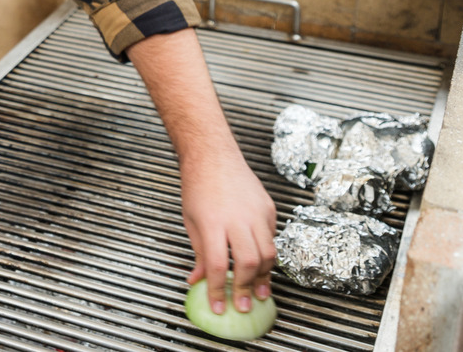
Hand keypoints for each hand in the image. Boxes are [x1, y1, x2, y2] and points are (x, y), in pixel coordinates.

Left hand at [182, 149, 276, 314]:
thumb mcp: (191, 221)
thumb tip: (198, 281)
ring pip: (268, 253)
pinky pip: (271, 238)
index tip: (218, 306)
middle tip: (242, 305)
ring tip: (257, 292)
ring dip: (263, 276)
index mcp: (212, 222)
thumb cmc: (198, 187)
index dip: (218, 290)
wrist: (213, 155)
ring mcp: (256, 212)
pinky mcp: (268, 208)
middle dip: (246, 288)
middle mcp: (237, 218)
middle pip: (248, 261)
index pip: (217, 264)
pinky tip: (261, 264)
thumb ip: (199, 253)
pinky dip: (267, 255)